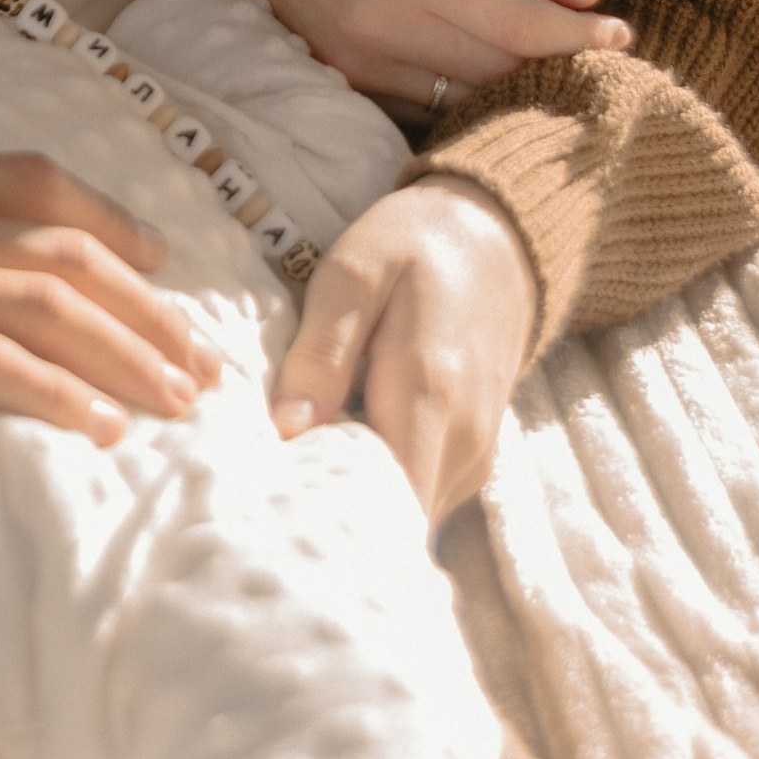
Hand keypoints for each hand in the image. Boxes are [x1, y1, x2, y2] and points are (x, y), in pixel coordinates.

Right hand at [0, 87, 221, 450]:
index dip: (109, 219)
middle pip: (59, 248)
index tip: (161, 264)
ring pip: (39, 305)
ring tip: (176, 407)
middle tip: (200, 364)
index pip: (28, 182)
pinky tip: (97, 429)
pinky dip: (52, 392)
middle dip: (147, 308)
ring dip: (125, 357)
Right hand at [169, 0, 629, 113]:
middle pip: (500, 69)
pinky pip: (425, 103)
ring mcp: (354, 61)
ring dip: (516, 84)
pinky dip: (466, 91)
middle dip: (559, 63)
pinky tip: (489, 68)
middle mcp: (380, 24)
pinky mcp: (339, 80)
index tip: (624, 33)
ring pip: (466, 96)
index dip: (581, 37)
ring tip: (553, 61)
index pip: (520, 25)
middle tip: (601, 50)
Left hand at [269, 175, 535, 518]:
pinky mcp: (471, 458)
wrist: (495, 241)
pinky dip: (375, 490)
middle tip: (262, 500)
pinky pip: (420, 497)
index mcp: (431, 393)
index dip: (328, 518)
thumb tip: (286, 432)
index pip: (388, 500)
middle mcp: (464, 441)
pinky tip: (330, 464)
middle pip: (394, 518)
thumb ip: (321, 352)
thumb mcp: (352, 273)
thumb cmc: (414, 247)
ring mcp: (475, 455)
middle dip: (330, 518)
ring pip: (408, 514)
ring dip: (351, 505)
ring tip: (289, 481)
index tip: (271, 513)